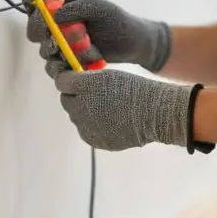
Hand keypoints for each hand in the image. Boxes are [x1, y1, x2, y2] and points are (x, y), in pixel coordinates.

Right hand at [25, 0, 171, 73]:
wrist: (135, 44)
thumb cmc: (118, 21)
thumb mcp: (100, 9)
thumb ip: (77, 9)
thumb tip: (53, 16)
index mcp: (62, 6)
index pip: (36, 5)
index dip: (32, 10)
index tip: (39, 17)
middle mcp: (58, 25)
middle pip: (35, 31)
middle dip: (43, 35)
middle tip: (58, 37)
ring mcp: (62, 44)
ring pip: (46, 51)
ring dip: (63, 51)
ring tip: (88, 47)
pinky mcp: (69, 62)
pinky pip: (58, 67)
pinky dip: (72, 65)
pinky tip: (91, 60)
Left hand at [52, 68, 203, 152]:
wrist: (154, 113)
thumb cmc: (133, 89)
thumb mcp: (107, 76)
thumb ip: (84, 78)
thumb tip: (67, 83)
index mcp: (82, 88)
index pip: (62, 83)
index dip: (69, 80)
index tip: (78, 80)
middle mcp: (78, 109)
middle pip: (68, 102)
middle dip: (77, 98)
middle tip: (95, 95)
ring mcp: (86, 128)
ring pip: (77, 118)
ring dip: (85, 113)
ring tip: (107, 109)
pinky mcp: (96, 142)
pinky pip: (88, 132)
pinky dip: (94, 126)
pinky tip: (111, 121)